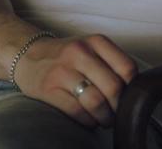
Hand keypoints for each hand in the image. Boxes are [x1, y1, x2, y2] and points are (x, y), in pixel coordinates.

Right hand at [12, 34, 137, 127]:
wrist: (28, 55)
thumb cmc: (67, 56)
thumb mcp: (90, 48)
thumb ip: (111, 63)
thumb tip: (133, 92)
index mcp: (96, 41)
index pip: (127, 68)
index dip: (132, 88)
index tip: (128, 97)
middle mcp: (80, 52)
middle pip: (113, 87)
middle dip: (119, 107)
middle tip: (117, 114)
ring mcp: (63, 70)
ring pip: (96, 101)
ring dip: (104, 118)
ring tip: (104, 120)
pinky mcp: (48, 89)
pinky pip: (76, 112)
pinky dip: (88, 121)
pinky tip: (88, 120)